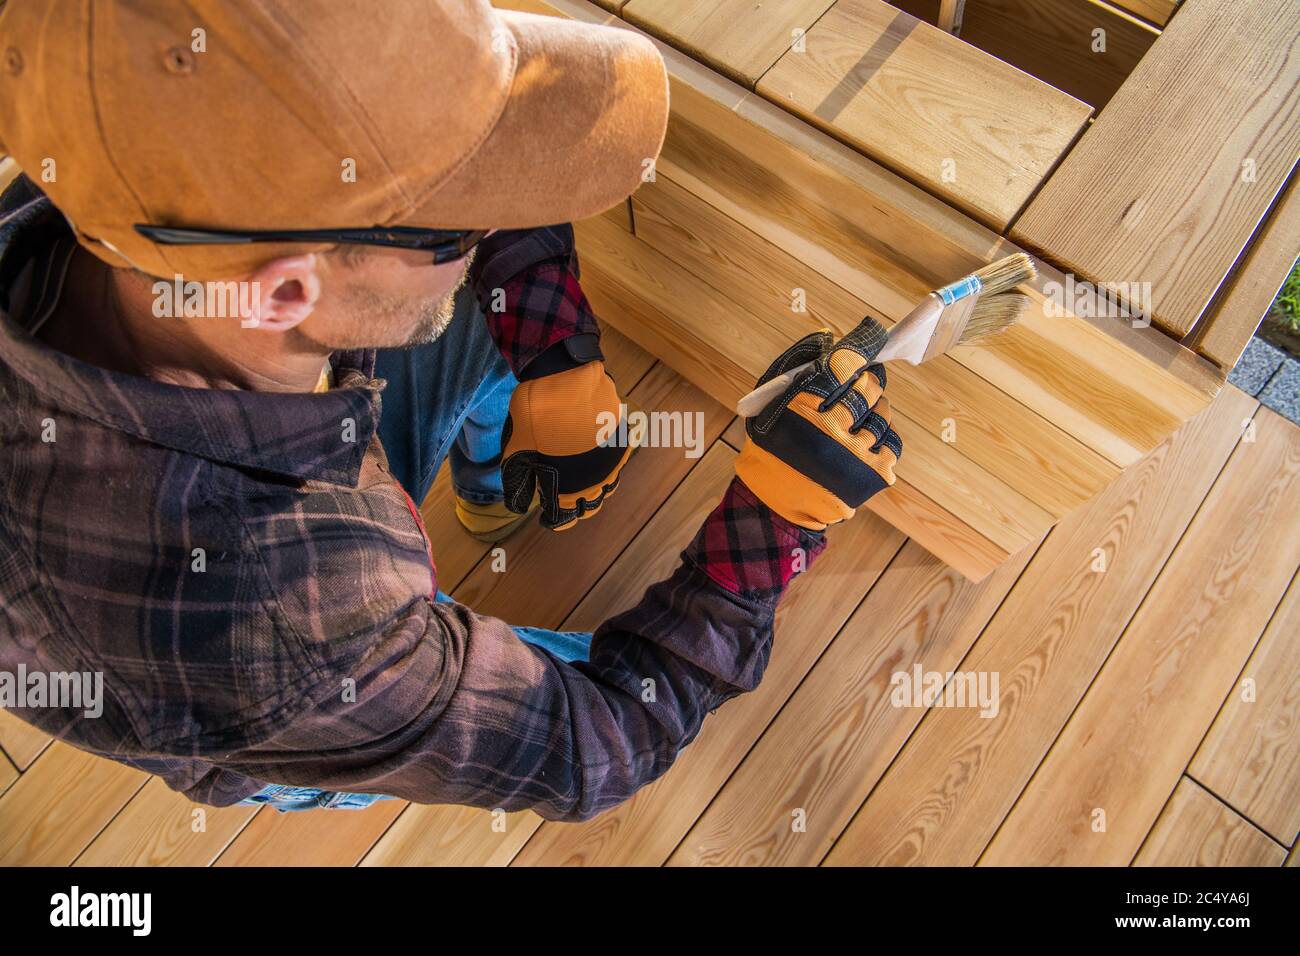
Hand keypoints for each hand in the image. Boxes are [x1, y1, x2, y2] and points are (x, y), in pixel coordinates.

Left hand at [501, 335, 630, 530]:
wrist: (565, 382)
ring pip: (607, 488)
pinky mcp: (621, 442)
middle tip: (563, 498)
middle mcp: (594, 483)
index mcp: (566, 491)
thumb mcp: (515, 453)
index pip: (563, 520)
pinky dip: (606, 465)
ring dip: (594, 488)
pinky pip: (616, 463)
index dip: (554, 520)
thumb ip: (518, 484)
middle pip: (589, 507)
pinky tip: (596, 457)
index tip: (546, 516)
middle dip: (575, 507)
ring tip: (581, 481)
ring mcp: (611, 462)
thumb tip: (518, 507)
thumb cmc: (535, 419)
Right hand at [735, 318, 900, 530]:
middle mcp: (829, 430)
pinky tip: (869, 436)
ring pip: (883, 415)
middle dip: (868, 381)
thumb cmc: (772, 445)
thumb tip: (830, 338)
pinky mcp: (872, 475)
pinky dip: (884, 435)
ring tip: (864, 413)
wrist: (774, 502)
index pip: (843, 366)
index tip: (872, 338)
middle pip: (867, 389)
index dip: (861, 348)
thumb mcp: (769, 403)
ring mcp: (854, 455)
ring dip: (876, 408)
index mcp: (800, 409)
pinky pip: (892, 442)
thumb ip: (796, 367)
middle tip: (865, 380)